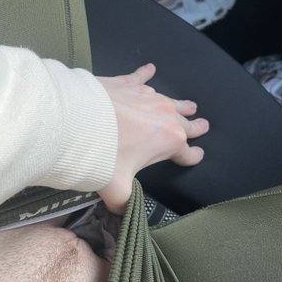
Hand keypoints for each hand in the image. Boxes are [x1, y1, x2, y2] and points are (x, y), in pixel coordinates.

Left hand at [98, 63, 208, 213]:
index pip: (188, 153)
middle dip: (196, 126)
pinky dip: (146, 74)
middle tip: (204, 125)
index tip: (198, 157)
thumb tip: (122, 213)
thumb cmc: (102, 155)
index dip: (194, 157)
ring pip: (171, 101)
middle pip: (187, 123)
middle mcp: (165, 117)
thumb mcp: (115, 188)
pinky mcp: (128, 83)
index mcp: (169, 142)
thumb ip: (123, 203)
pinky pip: (142, 77)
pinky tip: (150, 68)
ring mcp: (148, 97)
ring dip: (180, 105)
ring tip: (190, 105)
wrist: (78, 120)